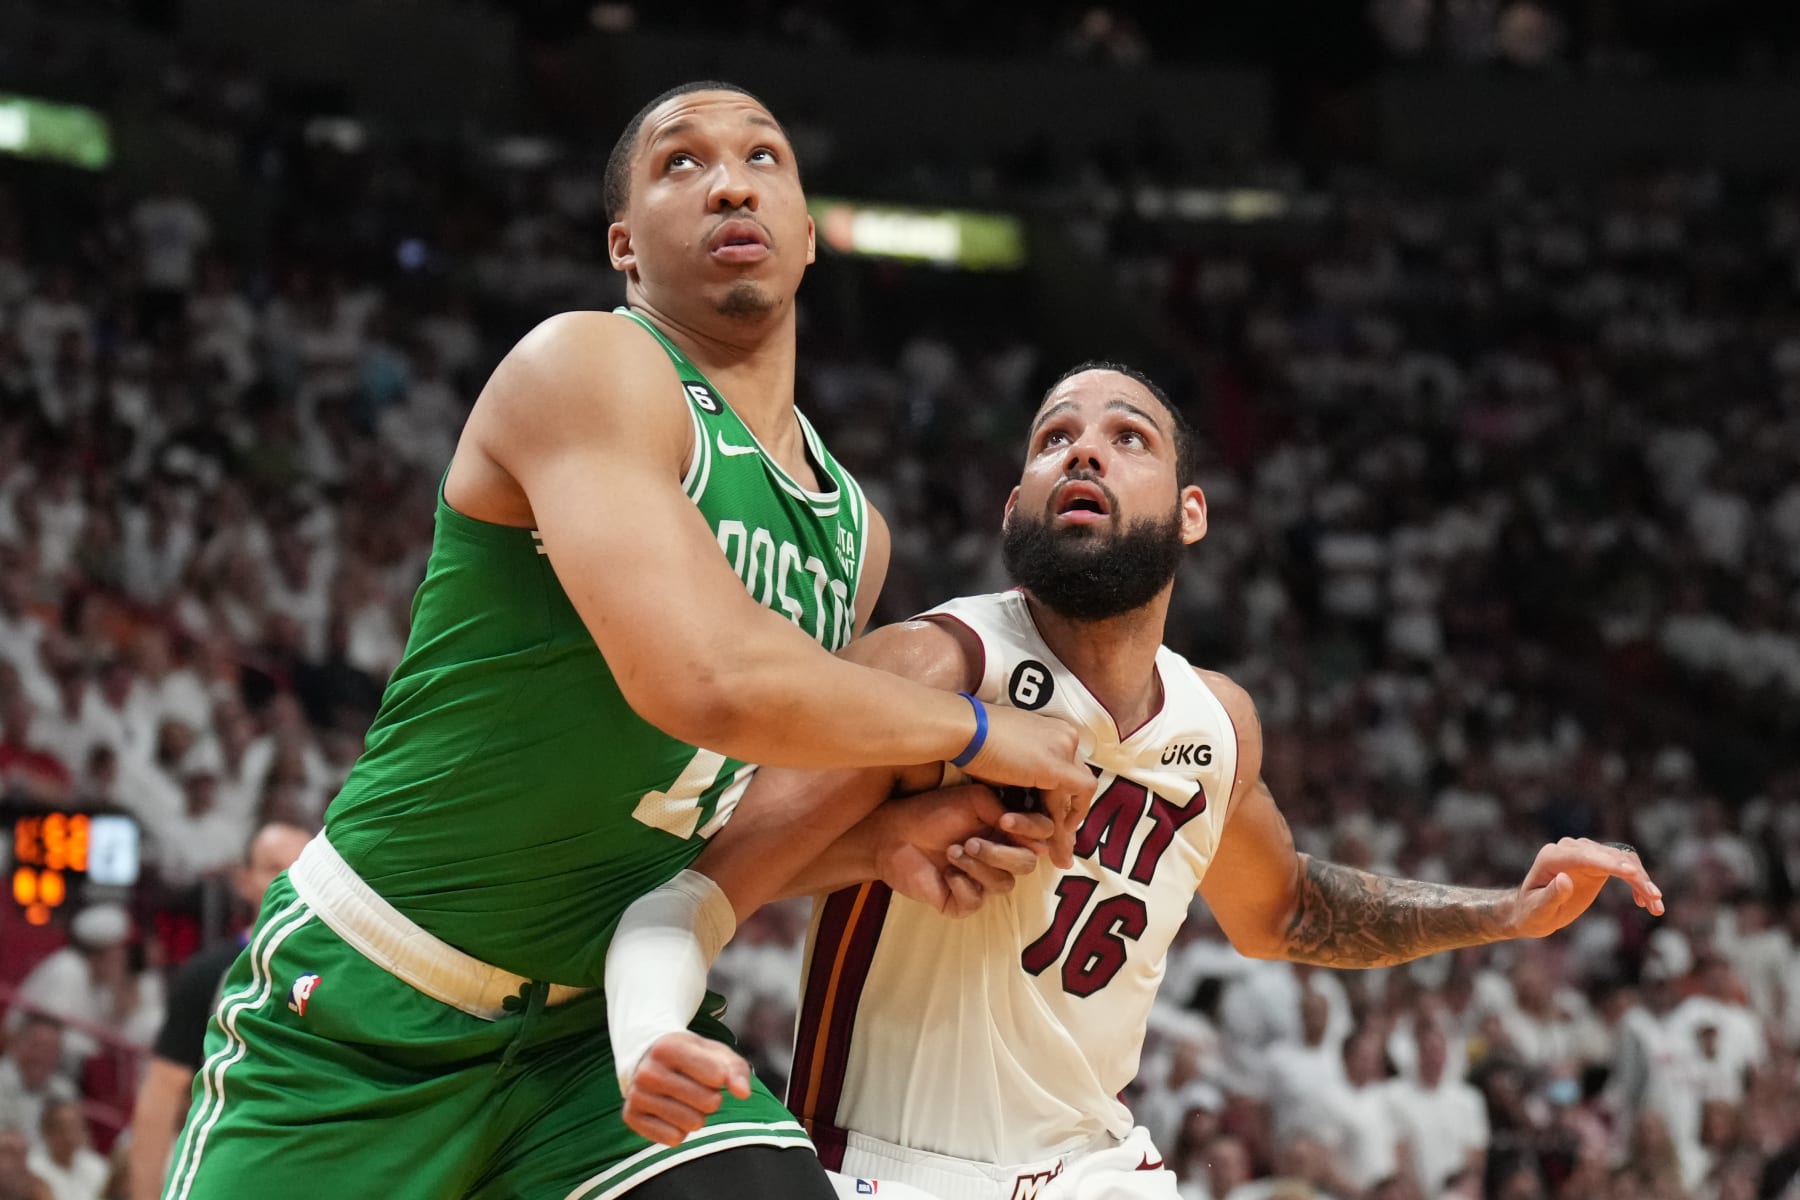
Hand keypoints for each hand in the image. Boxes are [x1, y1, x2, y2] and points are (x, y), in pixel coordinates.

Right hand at [621, 1031, 751, 1146]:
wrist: (649, 1060)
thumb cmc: (692, 1058)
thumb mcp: (716, 1054)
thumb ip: (736, 1071)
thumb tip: (744, 1093)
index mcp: (668, 1047)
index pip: (717, 1077)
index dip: (721, 1078)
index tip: (710, 1071)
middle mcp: (647, 1071)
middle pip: (709, 1103)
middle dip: (712, 1099)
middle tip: (697, 1087)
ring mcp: (636, 1095)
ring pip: (692, 1124)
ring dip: (697, 1116)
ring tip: (685, 1099)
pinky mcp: (631, 1117)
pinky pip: (674, 1139)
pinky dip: (680, 1130)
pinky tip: (671, 1112)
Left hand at [872, 784, 1054, 916]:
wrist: (892, 831)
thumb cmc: (931, 811)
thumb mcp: (973, 800)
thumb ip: (1004, 810)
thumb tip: (1037, 837)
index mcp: (1005, 832)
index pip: (1038, 838)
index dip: (1030, 832)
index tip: (1006, 821)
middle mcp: (998, 858)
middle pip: (1027, 866)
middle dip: (1002, 854)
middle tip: (971, 841)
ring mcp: (980, 881)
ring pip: (1003, 884)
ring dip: (979, 866)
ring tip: (953, 851)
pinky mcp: (959, 901)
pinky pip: (976, 901)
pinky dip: (963, 885)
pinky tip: (946, 873)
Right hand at [963, 705, 1091, 867]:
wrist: (962, 731)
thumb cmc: (973, 743)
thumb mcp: (1007, 759)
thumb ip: (1024, 774)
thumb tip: (1027, 800)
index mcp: (1053, 729)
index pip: (1068, 769)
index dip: (1063, 799)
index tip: (1054, 822)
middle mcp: (1065, 735)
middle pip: (1076, 781)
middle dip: (1072, 815)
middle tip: (1064, 845)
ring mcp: (1065, 748)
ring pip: (1079, 792)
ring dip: (1068, 824)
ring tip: (1060, 853)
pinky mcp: (1058, 766)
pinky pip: (1077, 797)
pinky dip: (1069, 819)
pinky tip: (1057, 838)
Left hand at [1510, 838, 1664, 938]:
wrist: (1531, 912)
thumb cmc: (1531, 913)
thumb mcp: (1538, 910)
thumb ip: (1551, 895)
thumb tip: (1565, 879)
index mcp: (1552, 857)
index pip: (1584, 856)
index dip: (1609, 863)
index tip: (1633, 873)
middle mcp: (1569, 850)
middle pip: (1608, 856)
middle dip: (1634, 876)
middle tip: (1655, 899)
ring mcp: (1585, 854)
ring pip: (1621, 859)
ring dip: (1642, 880)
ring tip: (1656, 906)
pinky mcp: (1597, 864)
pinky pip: (1623, 867)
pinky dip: (1637, 882)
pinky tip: (1646, 902)